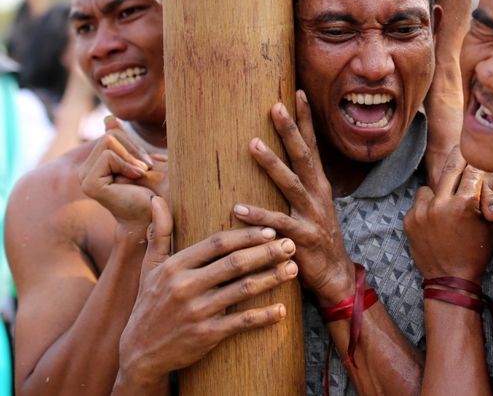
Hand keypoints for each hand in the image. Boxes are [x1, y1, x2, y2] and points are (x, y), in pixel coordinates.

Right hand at [79, 117, 163, 228]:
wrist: (154, 214)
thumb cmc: (151, 189)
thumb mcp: (138, 157)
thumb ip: (122, 139)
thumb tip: (108, 118)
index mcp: (95, 164)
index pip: (112, 134)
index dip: (133, 144)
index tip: (146, 163)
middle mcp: (85, 170)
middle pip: (110, 136)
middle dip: (134, 149)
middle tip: (145, 168)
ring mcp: (84, 177)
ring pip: (109, 142)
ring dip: (132, 156)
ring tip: (141, 173)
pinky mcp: (89, 184)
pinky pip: (109, 156)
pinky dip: (127, 164)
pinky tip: (136, 178)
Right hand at [117, 196, 298, 388]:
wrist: (140, 353)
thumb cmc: (149, 304)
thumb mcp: (149, 268)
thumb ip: (159, 234)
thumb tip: (157, 199)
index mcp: (175, 266)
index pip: (217, 244)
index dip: (246, 235)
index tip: (270, 229)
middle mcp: (185, 286)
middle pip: (235, 263)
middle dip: (267, 252)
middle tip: (291, 245)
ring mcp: (197, 312)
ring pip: (243, 290)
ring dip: (272, 278)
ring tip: (294, 269)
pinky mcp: (206, 335)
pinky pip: (241, 323)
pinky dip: (264, 316)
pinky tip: (282, 309)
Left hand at [234, 90, 354, 305]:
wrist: (335, 274)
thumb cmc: (316, 237)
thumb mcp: (312, 206)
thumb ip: (296, 184)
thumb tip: (276, 160)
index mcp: (318, 185)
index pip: (311, 146)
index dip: (305, 121)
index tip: (297, 93)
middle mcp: (317, 195)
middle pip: (303, 156)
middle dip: (291, 129)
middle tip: (275, 105)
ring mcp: (312, 215)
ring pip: (290, 184)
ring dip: (272, 163)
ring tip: (253, 143)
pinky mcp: (302, 239)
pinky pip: (278, 224)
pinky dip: (258, 217)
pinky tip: (237, 209)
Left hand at [404, 146, 492, 282]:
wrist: (450, 280)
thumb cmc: (476, 253)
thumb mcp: (491, 226)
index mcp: (463, 205)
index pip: (472, 172)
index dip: (477, 161)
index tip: (478, 150)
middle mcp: (440, 205)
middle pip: (450, 168)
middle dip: (458, 157)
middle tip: (461, 145)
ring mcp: (422, 212)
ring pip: (431, 187)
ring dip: (439, 190)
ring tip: (446, 203)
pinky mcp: (409, 220)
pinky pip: (419, 203)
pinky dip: (427, 207)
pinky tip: (436, 218)